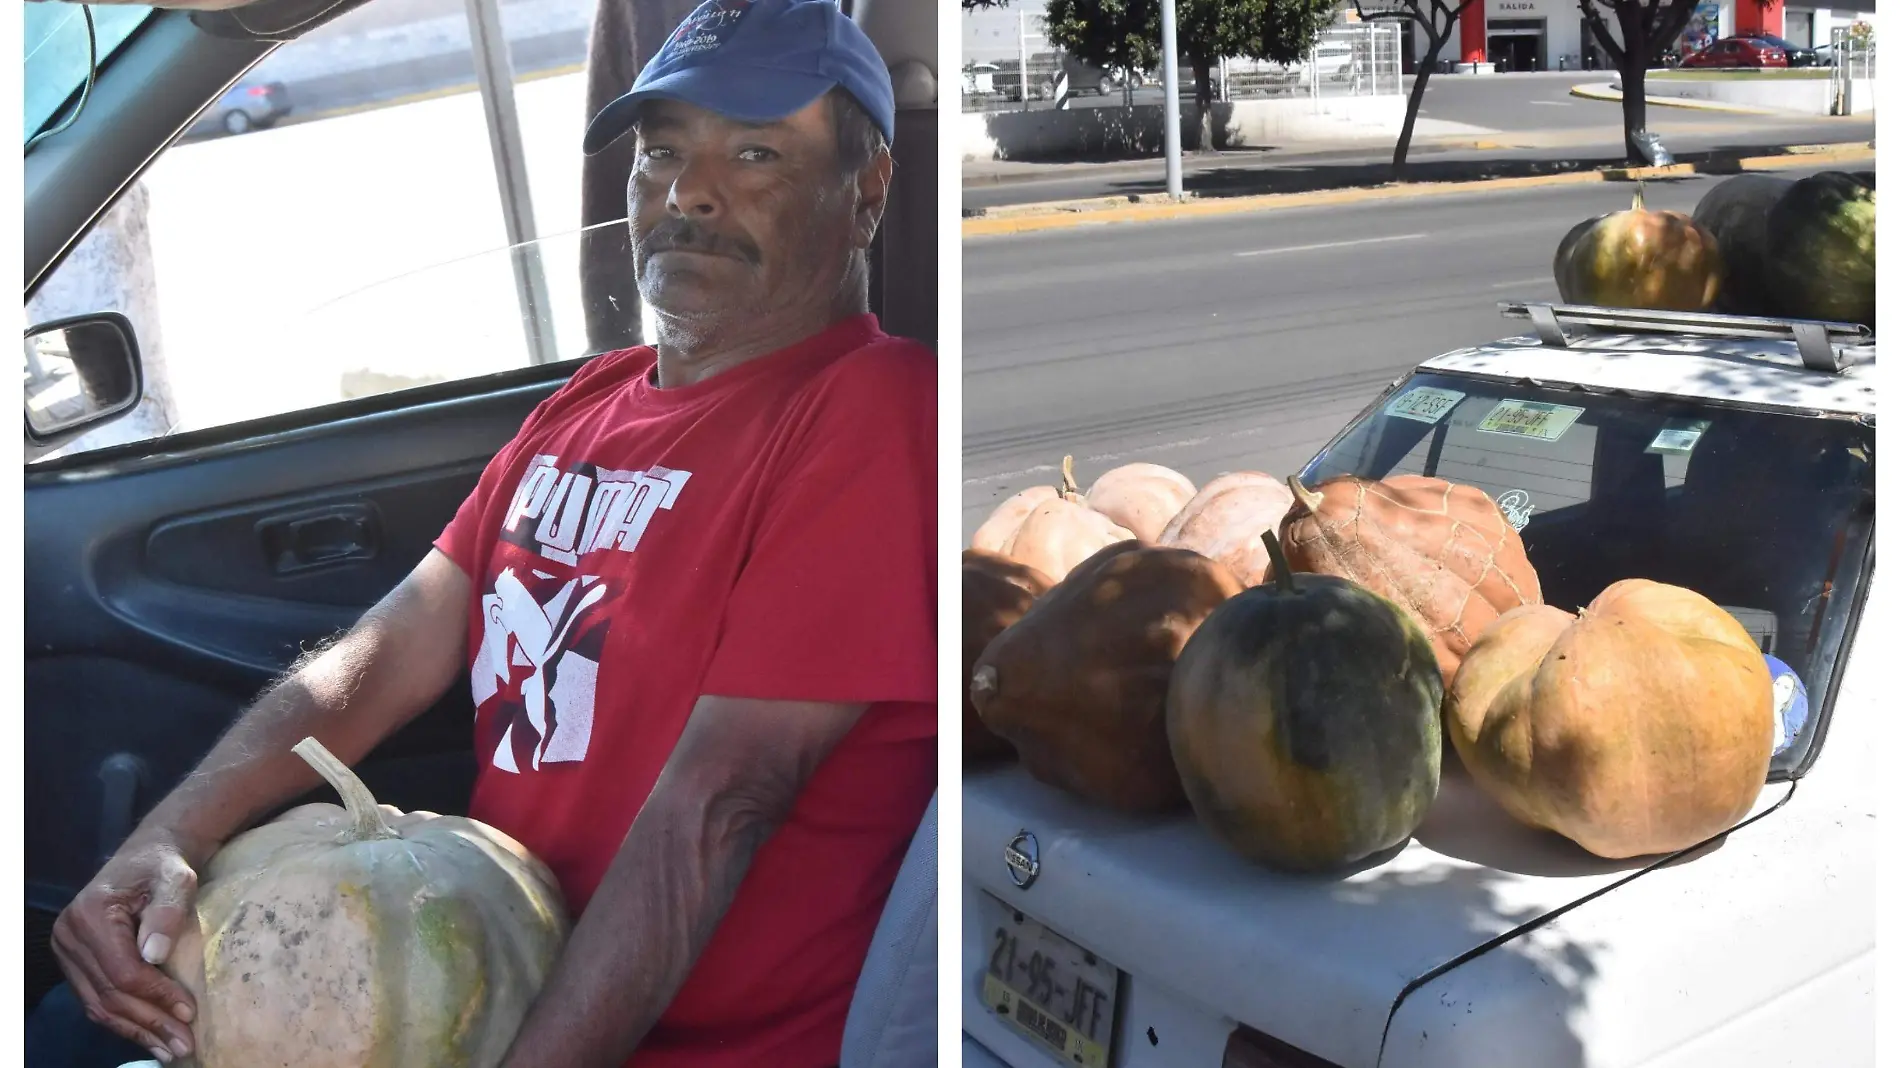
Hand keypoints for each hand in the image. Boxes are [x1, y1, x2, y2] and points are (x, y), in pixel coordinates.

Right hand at [51, 830, 204, 1063]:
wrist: (150, 855)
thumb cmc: (166, 865)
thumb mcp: (177, 878)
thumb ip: (168, 911)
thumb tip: (154, 955)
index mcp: (90, 915)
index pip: (122, 970)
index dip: (156, 995)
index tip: (189, 1011)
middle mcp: (69, 937)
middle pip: (109, 994)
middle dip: (150, 1022)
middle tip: (184, 1045)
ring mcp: (68, 953)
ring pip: (100, 1005)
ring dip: (137, 1031)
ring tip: (171, 1050)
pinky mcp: (76, 964)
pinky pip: (97, 1001)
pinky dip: (124, 1022)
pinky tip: (150, 1037)